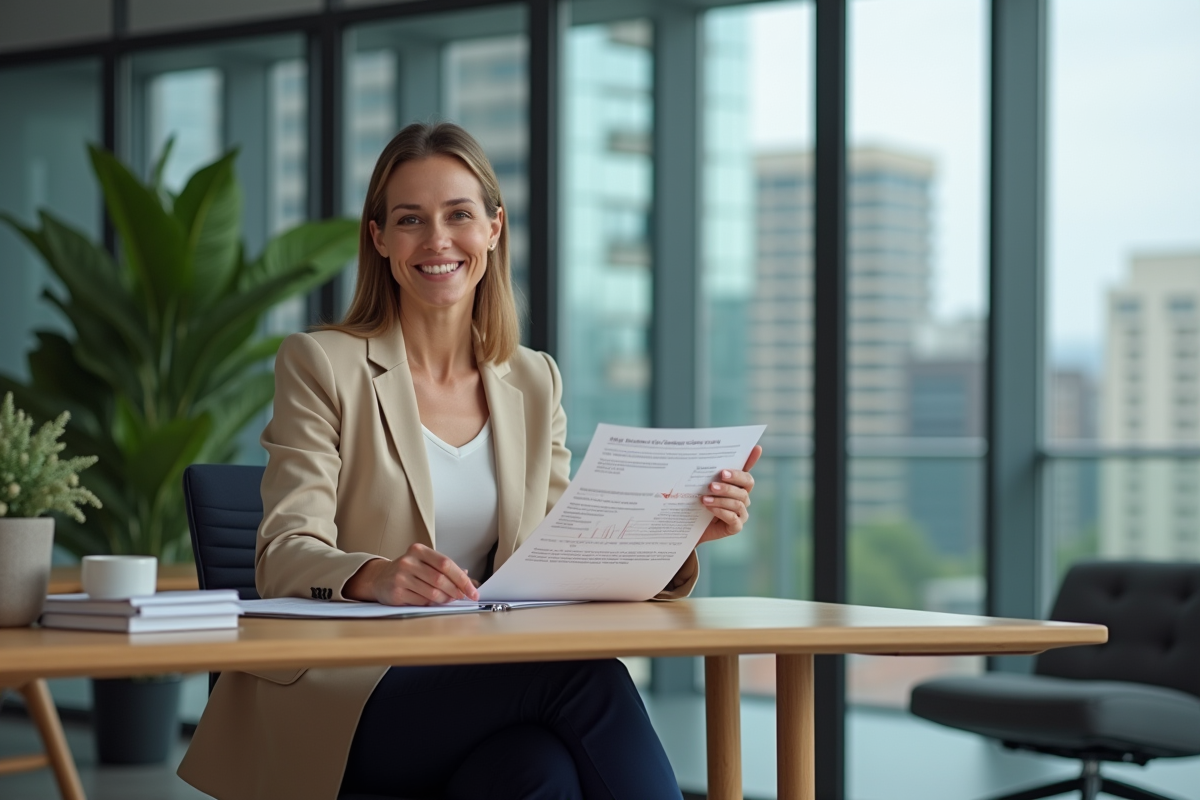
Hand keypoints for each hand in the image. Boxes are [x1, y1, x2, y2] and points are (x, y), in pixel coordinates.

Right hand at [344, 543, 478, 604]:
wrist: (380, 578)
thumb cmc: (408, 571)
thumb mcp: (425, 563)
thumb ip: (445, 569)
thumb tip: (468, 577)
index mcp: (419, 550)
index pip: (446, 564)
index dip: (462, 579)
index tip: (473, 590)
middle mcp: (408, 561)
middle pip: (440, 579)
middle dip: (456, 590)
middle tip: (463, 597)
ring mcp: (401, 576)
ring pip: (432, 592)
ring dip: (445, 599)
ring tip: (448, 599)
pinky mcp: (396, 592)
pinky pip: (422, 601)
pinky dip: (431, 603)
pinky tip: (432, 601)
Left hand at [697, 445, 761, 544]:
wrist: (689, 525)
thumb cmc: (696, 501)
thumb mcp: (700, 485)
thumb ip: (707, 472)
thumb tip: (704, 452)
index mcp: (738, 486)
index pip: (747, 475)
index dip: (751, 463)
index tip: (749, 452)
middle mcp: (743, 499)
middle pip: (744, 489)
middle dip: (728, 486)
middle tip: (711, 484)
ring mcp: (740, 514)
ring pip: (738, 504)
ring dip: (721, 500)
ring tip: (704, 499)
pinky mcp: (735, 527)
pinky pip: (733, 519)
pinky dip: (722, 513)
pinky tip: (710, 509)